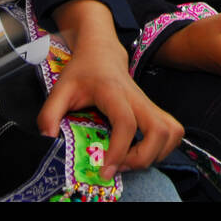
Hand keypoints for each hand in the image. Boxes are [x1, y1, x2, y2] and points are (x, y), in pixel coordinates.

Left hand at [37, 0, 183, 179]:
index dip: (119, 150)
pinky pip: (172, 130)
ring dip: (157, 154)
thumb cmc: (82, 71)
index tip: (105, 170)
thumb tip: (48, 141)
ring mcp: (149, 103)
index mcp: (114, 92)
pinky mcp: (154, 109)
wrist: (101, 51)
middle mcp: (137, 98)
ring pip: (171, 131)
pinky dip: (163, 148)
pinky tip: (142, 152)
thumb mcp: (60, 89)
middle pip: (160, 130)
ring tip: (130, 161)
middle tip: (119, 167)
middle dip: (144, 157)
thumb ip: (49, 115)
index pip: (126, 122)